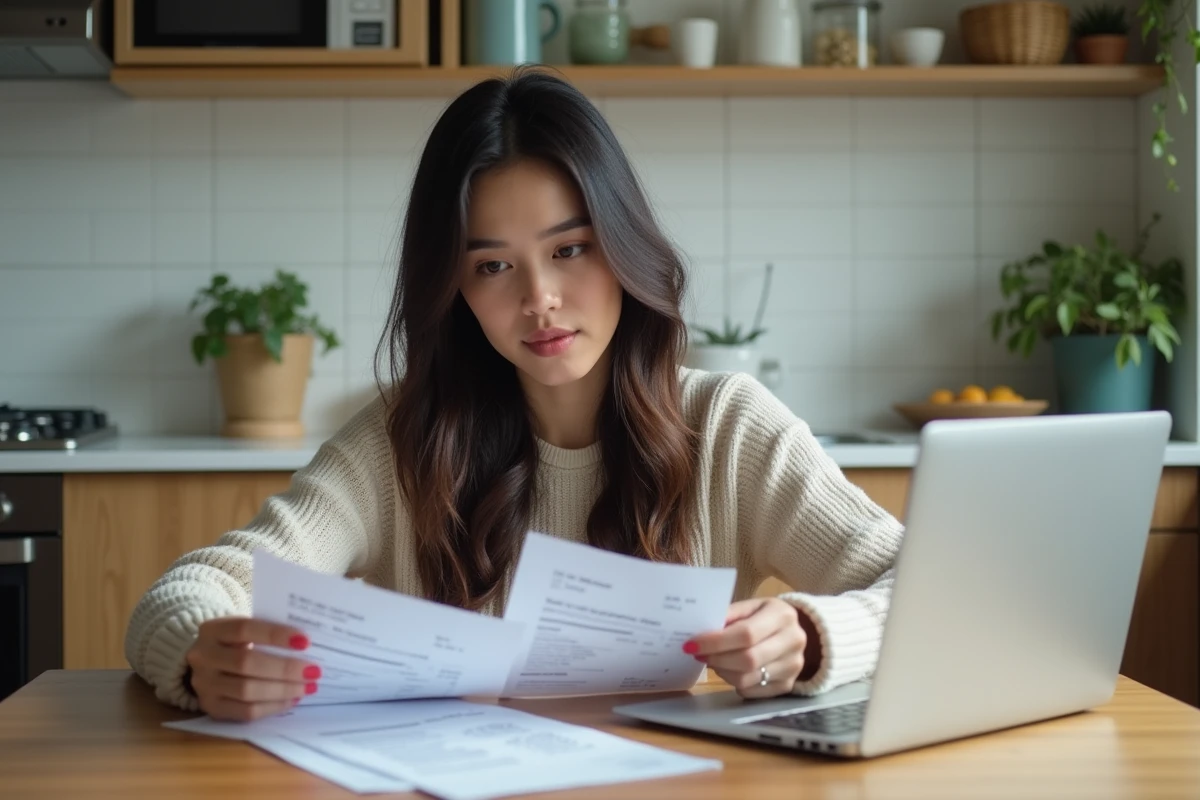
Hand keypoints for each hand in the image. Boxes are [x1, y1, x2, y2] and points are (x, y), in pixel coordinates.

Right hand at [185, 617, 320, 720]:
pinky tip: (292, 699)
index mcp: (212, 630)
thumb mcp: (245, 630)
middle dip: (285, 668)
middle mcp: (202, 656)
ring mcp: (204, 685)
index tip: (305, 641)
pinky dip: (273, 706)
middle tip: (314, 671)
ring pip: (247, 691)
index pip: (244, 629)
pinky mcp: (211, 708)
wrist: (206, 663)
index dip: (275, 635)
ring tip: (308, 687)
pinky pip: (245, 712)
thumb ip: (267, 633)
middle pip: (246, 663)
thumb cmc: (236, 642)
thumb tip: (306, 645)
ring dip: (283, 690)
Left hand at [683, 598, 817, 697]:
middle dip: (716, 659)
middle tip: (699, 655)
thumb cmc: (764, 616)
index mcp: (782, 615)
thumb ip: (728, 616)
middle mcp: (794, 641)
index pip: (746, 634)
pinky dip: (734, 683)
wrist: (794, 632)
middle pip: (748, 660)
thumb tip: (700, 630)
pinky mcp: (788, 685)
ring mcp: (793, 666)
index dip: (716, 642)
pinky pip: (751, 692)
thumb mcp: (750, 607)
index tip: (692, 644)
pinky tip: (730, 670)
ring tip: (714, 661)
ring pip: (747, 679)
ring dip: (723, 672)